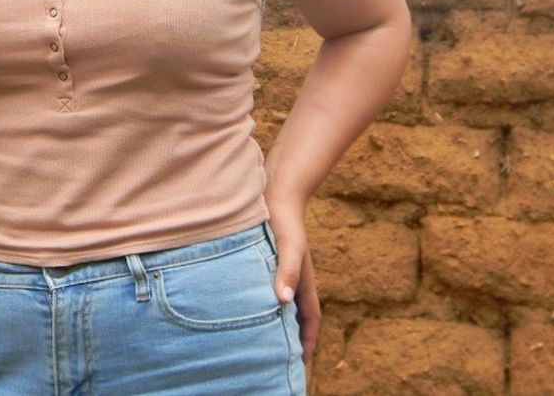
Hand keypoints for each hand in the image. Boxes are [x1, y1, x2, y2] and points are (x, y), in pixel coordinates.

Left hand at [268, 205, 321, 372]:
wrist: (274, 190)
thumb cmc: (283, 218)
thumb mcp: (288, 245)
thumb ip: (287, 270)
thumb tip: (283, 300)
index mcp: (303, 280)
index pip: (310, 318)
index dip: (307, 341)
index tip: (301, 363)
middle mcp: (293, 279)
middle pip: (295, 316)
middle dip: (292, 339)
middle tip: (279, 361)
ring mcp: (279, 271)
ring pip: (280, 304)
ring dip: (275, 323)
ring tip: (260, 342)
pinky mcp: (264, 262)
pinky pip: (265, 289)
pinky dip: (260, 304)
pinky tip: (243, 308)